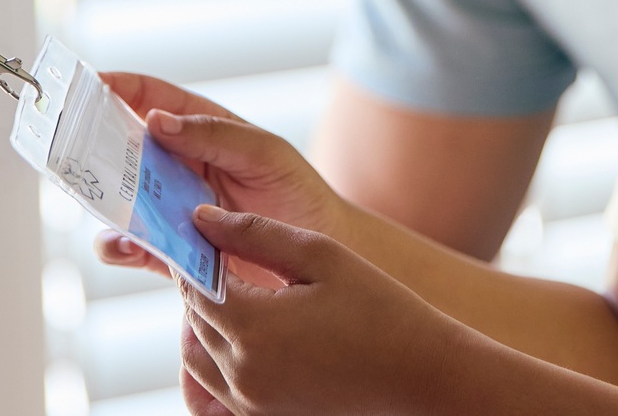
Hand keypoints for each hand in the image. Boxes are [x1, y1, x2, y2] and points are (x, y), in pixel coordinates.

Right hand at [94, 77, 350, 288]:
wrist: (318, 256)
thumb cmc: (298, 193)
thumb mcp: (265, 153)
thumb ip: (214, 135)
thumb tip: (156, 120)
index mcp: (200, 130)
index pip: (151, 98)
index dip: (117, 87)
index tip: (86, 84)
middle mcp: (179, 167)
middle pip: (124, 149)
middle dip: (95, 146)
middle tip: (73, 150)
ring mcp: (173, 209)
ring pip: (122, 200)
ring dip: (105, 201)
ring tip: (103, 203)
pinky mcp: (174, 252)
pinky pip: (136, 247)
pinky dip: (123, 246)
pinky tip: (126, 245)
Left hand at [179, 208, 462, 415]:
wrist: (422, 376)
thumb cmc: (379, 309)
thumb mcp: (321, 256)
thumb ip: (255, 234)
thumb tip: (202, 220)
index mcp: (252, 326)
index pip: (197, 284)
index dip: (198, 255)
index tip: (209, 235)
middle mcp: (242, 373)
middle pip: (195, 321)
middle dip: (204, 287)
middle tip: (227, 260)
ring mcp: (251, 405)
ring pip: (197, 361)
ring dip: (207, 328)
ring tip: (241, 300)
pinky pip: (216, 396)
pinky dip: (217, 368)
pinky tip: (247, 344)